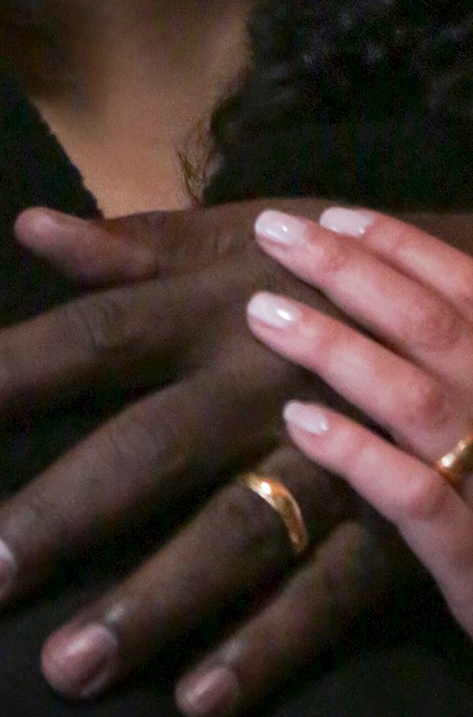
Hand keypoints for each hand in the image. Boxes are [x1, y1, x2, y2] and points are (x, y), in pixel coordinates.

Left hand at [0, 201, 472, 716]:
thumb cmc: (336, 267)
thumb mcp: (246, 234)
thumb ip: (138, 247)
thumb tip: (27, 228)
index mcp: (216, 303)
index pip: (92, 333)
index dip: (8, 371)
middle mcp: (265, 377)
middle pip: (147, 450)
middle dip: (56, 519)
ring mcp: (335, 453)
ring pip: (232, 537)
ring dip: (149, 606)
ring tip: (65, 670)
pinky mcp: (396, 521)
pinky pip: (327, 595)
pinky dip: (265, 649)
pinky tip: (197, 701)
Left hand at [246, 206, 472, 637]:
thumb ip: (448, 352)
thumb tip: (359, 285)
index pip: (465, 290)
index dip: (398, 246)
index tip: (328, 216)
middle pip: (434, 328)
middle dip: (352, 271)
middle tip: (275, 233)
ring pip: (419, 402)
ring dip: (338, 349)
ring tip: (263, 312)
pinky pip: (418, 500)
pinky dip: (360, 455)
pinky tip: (302, 423)